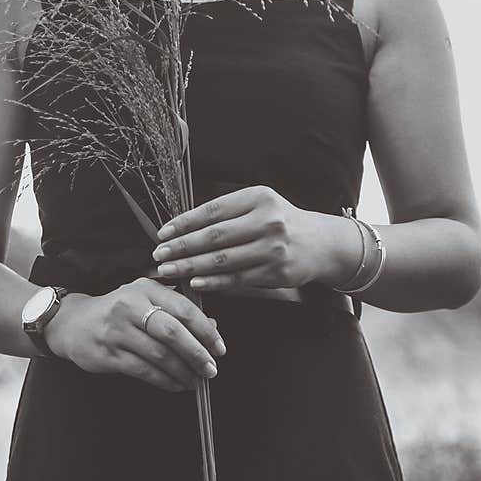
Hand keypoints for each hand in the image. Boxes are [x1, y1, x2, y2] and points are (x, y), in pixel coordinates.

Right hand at [44, 278, 225, 392]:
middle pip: (172, 333)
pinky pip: (143, 370)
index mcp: (146, 289)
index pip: (184, 309)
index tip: (219, 348)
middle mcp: (130, 307)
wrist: (72, 323)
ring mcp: (117, 331)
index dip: (206, 331)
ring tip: (195, 380)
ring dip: (182, 371)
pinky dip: (164, 380)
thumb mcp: (146, 301)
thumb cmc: (118, 311)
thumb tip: (213, 326)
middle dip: (197, 354)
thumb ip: (178, 311)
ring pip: (159, 355)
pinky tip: (176, 384)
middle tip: (211, 369)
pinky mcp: (107, 354)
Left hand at [151, 185, 334, 290]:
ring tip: (169, 270)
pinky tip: (194, 282)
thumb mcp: (259, 204)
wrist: (321, 243)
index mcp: (258, 198)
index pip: (213, 210)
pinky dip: (213, 281)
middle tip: (159, 255)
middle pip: (215, 236)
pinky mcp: (277, 272)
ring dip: (191, 267)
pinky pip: (237, 279)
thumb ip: (227, 212)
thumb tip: (183, 226)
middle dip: (182, 247)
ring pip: (223, 260)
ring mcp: (273, 248)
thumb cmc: (281, 222)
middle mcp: (268, 221)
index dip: (184, 223)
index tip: (163, 233)